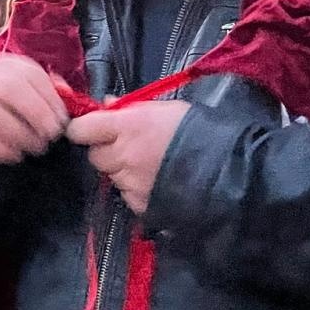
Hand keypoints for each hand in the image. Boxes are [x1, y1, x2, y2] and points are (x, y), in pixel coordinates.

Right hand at [0, 54, 70, 164]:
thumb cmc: (15, 110)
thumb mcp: (35, 96)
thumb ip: (52, 93)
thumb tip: (65, 93)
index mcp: (4, 65)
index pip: (29, 74)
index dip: (50, 98)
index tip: (62, 120)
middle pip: (7, 87)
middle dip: (35, 113)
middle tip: (51, 134)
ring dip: (19, 134)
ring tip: (36, 147)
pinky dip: (0, 150)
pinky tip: (16, 155)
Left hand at [65, 100, 191, 215]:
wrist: (229, 167)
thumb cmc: (198, 129)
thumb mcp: (164, 108)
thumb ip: (130, 109)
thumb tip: (106, 106)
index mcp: (126, 126)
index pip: (80, 130)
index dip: (84, 129)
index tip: (91, 128)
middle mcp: (123, 155)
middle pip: (95, 156)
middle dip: (106, 151)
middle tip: (128, 147)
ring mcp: (130, 182)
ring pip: (111, 175)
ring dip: (122, 170)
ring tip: (150, 164)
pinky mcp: (139, 203)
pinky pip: (127, 194)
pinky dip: (135, 189)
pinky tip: (156, 181)